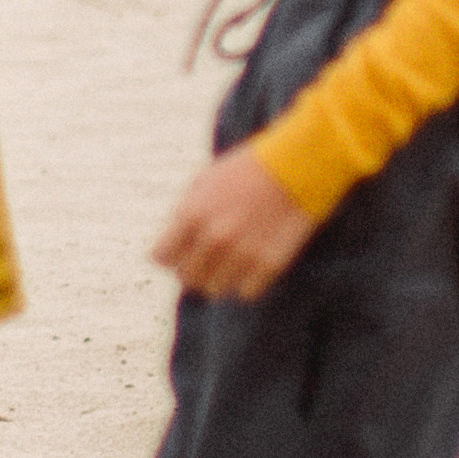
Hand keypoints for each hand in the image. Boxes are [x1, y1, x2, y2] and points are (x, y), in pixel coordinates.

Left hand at [153, 146, 315, 299]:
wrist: (297, 164)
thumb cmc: (246, 169)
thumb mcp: (204, 181)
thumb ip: (184, 214)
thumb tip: (172, 246)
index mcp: (192, 214)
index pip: (161, 258)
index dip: (170, 254)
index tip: (182, 250)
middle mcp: (214, 238)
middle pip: (187, 279)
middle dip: (194, 269)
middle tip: (208, 257)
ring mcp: (243, 254)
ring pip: (215, 290)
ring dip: (221, 277)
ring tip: (233, 258)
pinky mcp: (270, 265)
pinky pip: (246, 293)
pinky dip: (248, 282)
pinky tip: (254, 262)